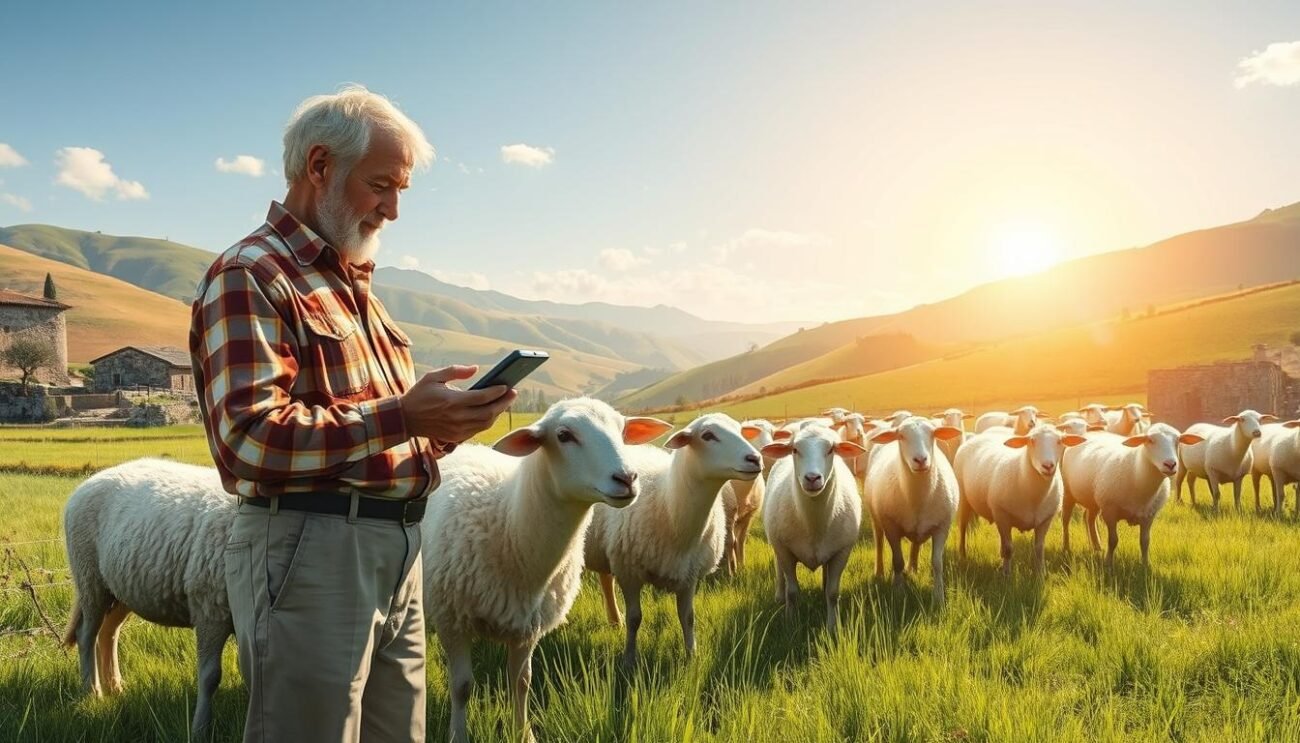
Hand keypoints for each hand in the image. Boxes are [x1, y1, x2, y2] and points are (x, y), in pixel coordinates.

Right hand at [399, 365, 517, 442]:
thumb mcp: (434, 377)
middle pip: (488, 412)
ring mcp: (457, 430)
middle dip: (504, 403)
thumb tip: (476, 369)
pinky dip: (487, 422)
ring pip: (485, 423)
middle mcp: (456, 417)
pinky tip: (492, 413)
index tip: (506, 386)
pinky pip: (477, 430)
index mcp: (452, 401)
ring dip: (498, 413)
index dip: (497, 392)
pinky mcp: (455, 437)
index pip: (482, 397)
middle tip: (513, 394)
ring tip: (505, 402)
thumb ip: (455, 371)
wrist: (405, 419)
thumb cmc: (419, 395)